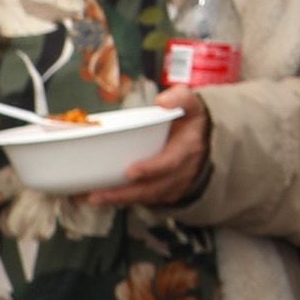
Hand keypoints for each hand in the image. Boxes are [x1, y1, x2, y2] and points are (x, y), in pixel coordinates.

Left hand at [104, 85, 214, 209]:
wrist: (205, 140)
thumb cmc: (191, 121)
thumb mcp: (191, 104)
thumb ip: (179, 98)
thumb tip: (162, 102)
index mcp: (188, 148)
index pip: (170, 162)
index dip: (152, 168)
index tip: (131, 172)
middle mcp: (183, 171)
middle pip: (153, 188)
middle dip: (125, 193)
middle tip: (98, 194)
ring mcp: (175, 185)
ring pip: (146, 197)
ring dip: (119, 199)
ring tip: (93, 197)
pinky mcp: (166, 192)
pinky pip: (144, 200)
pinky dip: (123, 201)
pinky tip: (103, 197)